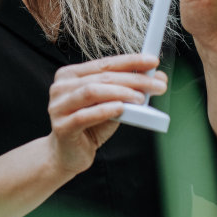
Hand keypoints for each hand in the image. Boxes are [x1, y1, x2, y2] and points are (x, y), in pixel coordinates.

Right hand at [46, 53, 166, 175]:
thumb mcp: (112, 105)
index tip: (153, 61)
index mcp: (71, 75)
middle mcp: (61, 87)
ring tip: (141, 98)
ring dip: (121, 92)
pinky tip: (121, 108)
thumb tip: (158, 77)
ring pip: (92, 91)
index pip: (105, 63)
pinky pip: (84, 116)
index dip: (130, 61)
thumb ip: (129, 90)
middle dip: (133, 79)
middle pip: (102, 77)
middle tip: (157, 85)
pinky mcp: (61, 127)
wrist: (68, 155)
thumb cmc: (90, 127)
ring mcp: (58, 106)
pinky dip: (105, 110)